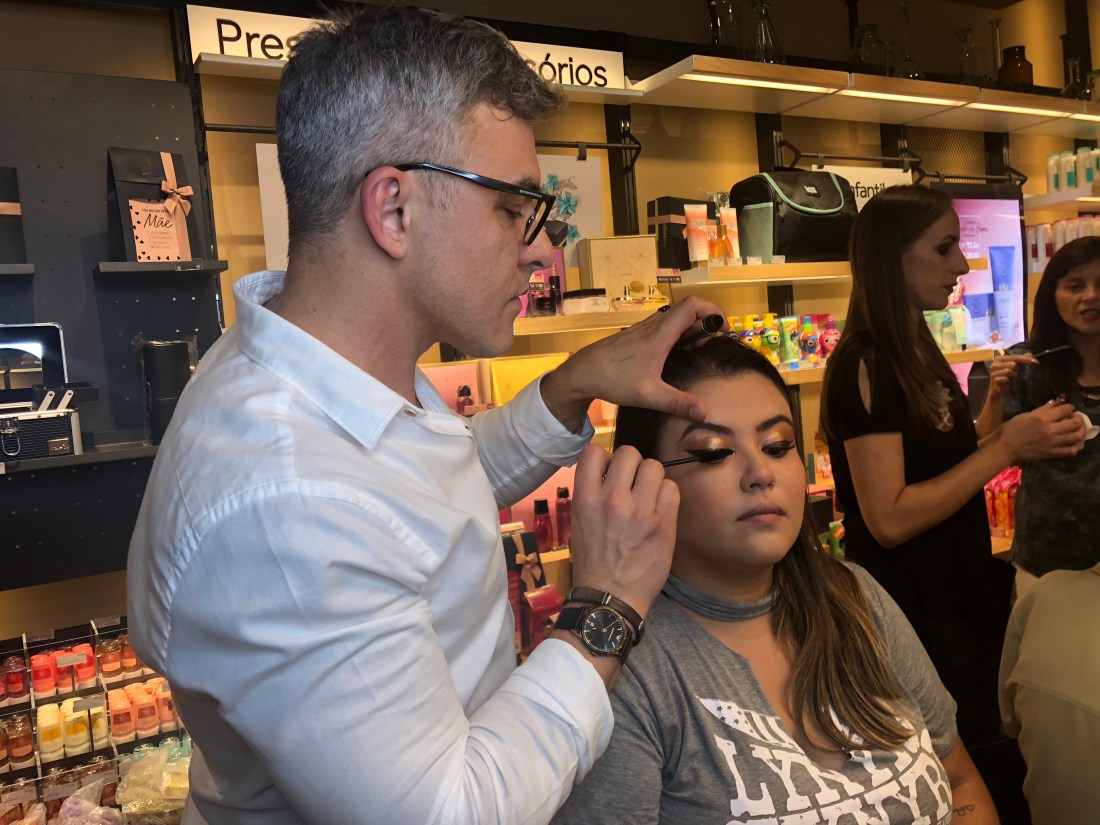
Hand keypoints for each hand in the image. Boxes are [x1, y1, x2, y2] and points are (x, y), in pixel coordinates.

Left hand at [540, 295, 727, 430]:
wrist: (583, 371)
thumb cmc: (613, 379)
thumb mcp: (648, 395)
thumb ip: (677, 403)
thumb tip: (704, 413)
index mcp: (660, 334)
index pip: (693, 306)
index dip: (714, 311)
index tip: (724, 329)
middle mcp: (654, 326)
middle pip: (689, 310)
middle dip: (708, 322)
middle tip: (715, 344)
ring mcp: (646, 329)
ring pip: (678, 318)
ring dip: (694, 328)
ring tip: (700, 349)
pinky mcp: (639, 336)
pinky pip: (667, 326)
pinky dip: (680, 334)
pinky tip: (679, 354)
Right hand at [568, 444, 678, 617]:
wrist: (609, 597)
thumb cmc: (592, 561)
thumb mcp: (579, 521)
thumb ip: (593, 493)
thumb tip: (611, 471)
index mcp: (585, 498)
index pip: (594, 450)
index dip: (606, 458)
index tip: (610, 472)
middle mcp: (611, 499)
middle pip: (630, 452)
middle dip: (633, 465)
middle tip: (633, 485)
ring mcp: (639, 511)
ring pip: (655, 466)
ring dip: (652, 479)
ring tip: (648, 498)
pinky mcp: (663, 524)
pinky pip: (672, 489)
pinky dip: (667, 496)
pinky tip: (659, 511)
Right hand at [986, 353, 1034, 401]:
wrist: (999, 391)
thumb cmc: (1007, 377)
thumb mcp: (1016, 367)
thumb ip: (1022, 359)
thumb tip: (1031, 354)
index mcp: (999, 358)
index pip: (1015, 357)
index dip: (1026, 359)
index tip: (1036, 362)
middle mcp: (995, 364)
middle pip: (1013, 363)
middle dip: (1017, 369)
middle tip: (1015, 374)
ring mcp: (993, 371)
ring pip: (1009, 371)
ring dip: (1012, 376)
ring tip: (1009, 378)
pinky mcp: (994, 379)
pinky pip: (1006, 378)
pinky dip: (1008, 381)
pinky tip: (1006, 382)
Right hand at [998, 400, 1086, 462]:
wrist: (1004, 448)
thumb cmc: (1011, 430)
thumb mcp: (1024, 416)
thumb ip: (1042, 410)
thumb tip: (1055, 403)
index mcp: (1041, 418)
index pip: (1065, 409)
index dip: (1070, 408)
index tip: (1067, 410)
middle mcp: (1049, 429)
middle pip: (1075, 423)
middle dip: (1078, 419)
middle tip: (1073, 419)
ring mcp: (1052, 442)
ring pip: (1076, 436)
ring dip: (1079, 432)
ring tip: (1075, 431)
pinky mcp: (1051, 453)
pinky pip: (1070, 451)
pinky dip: (1074, 447)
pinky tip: (1071, 443)